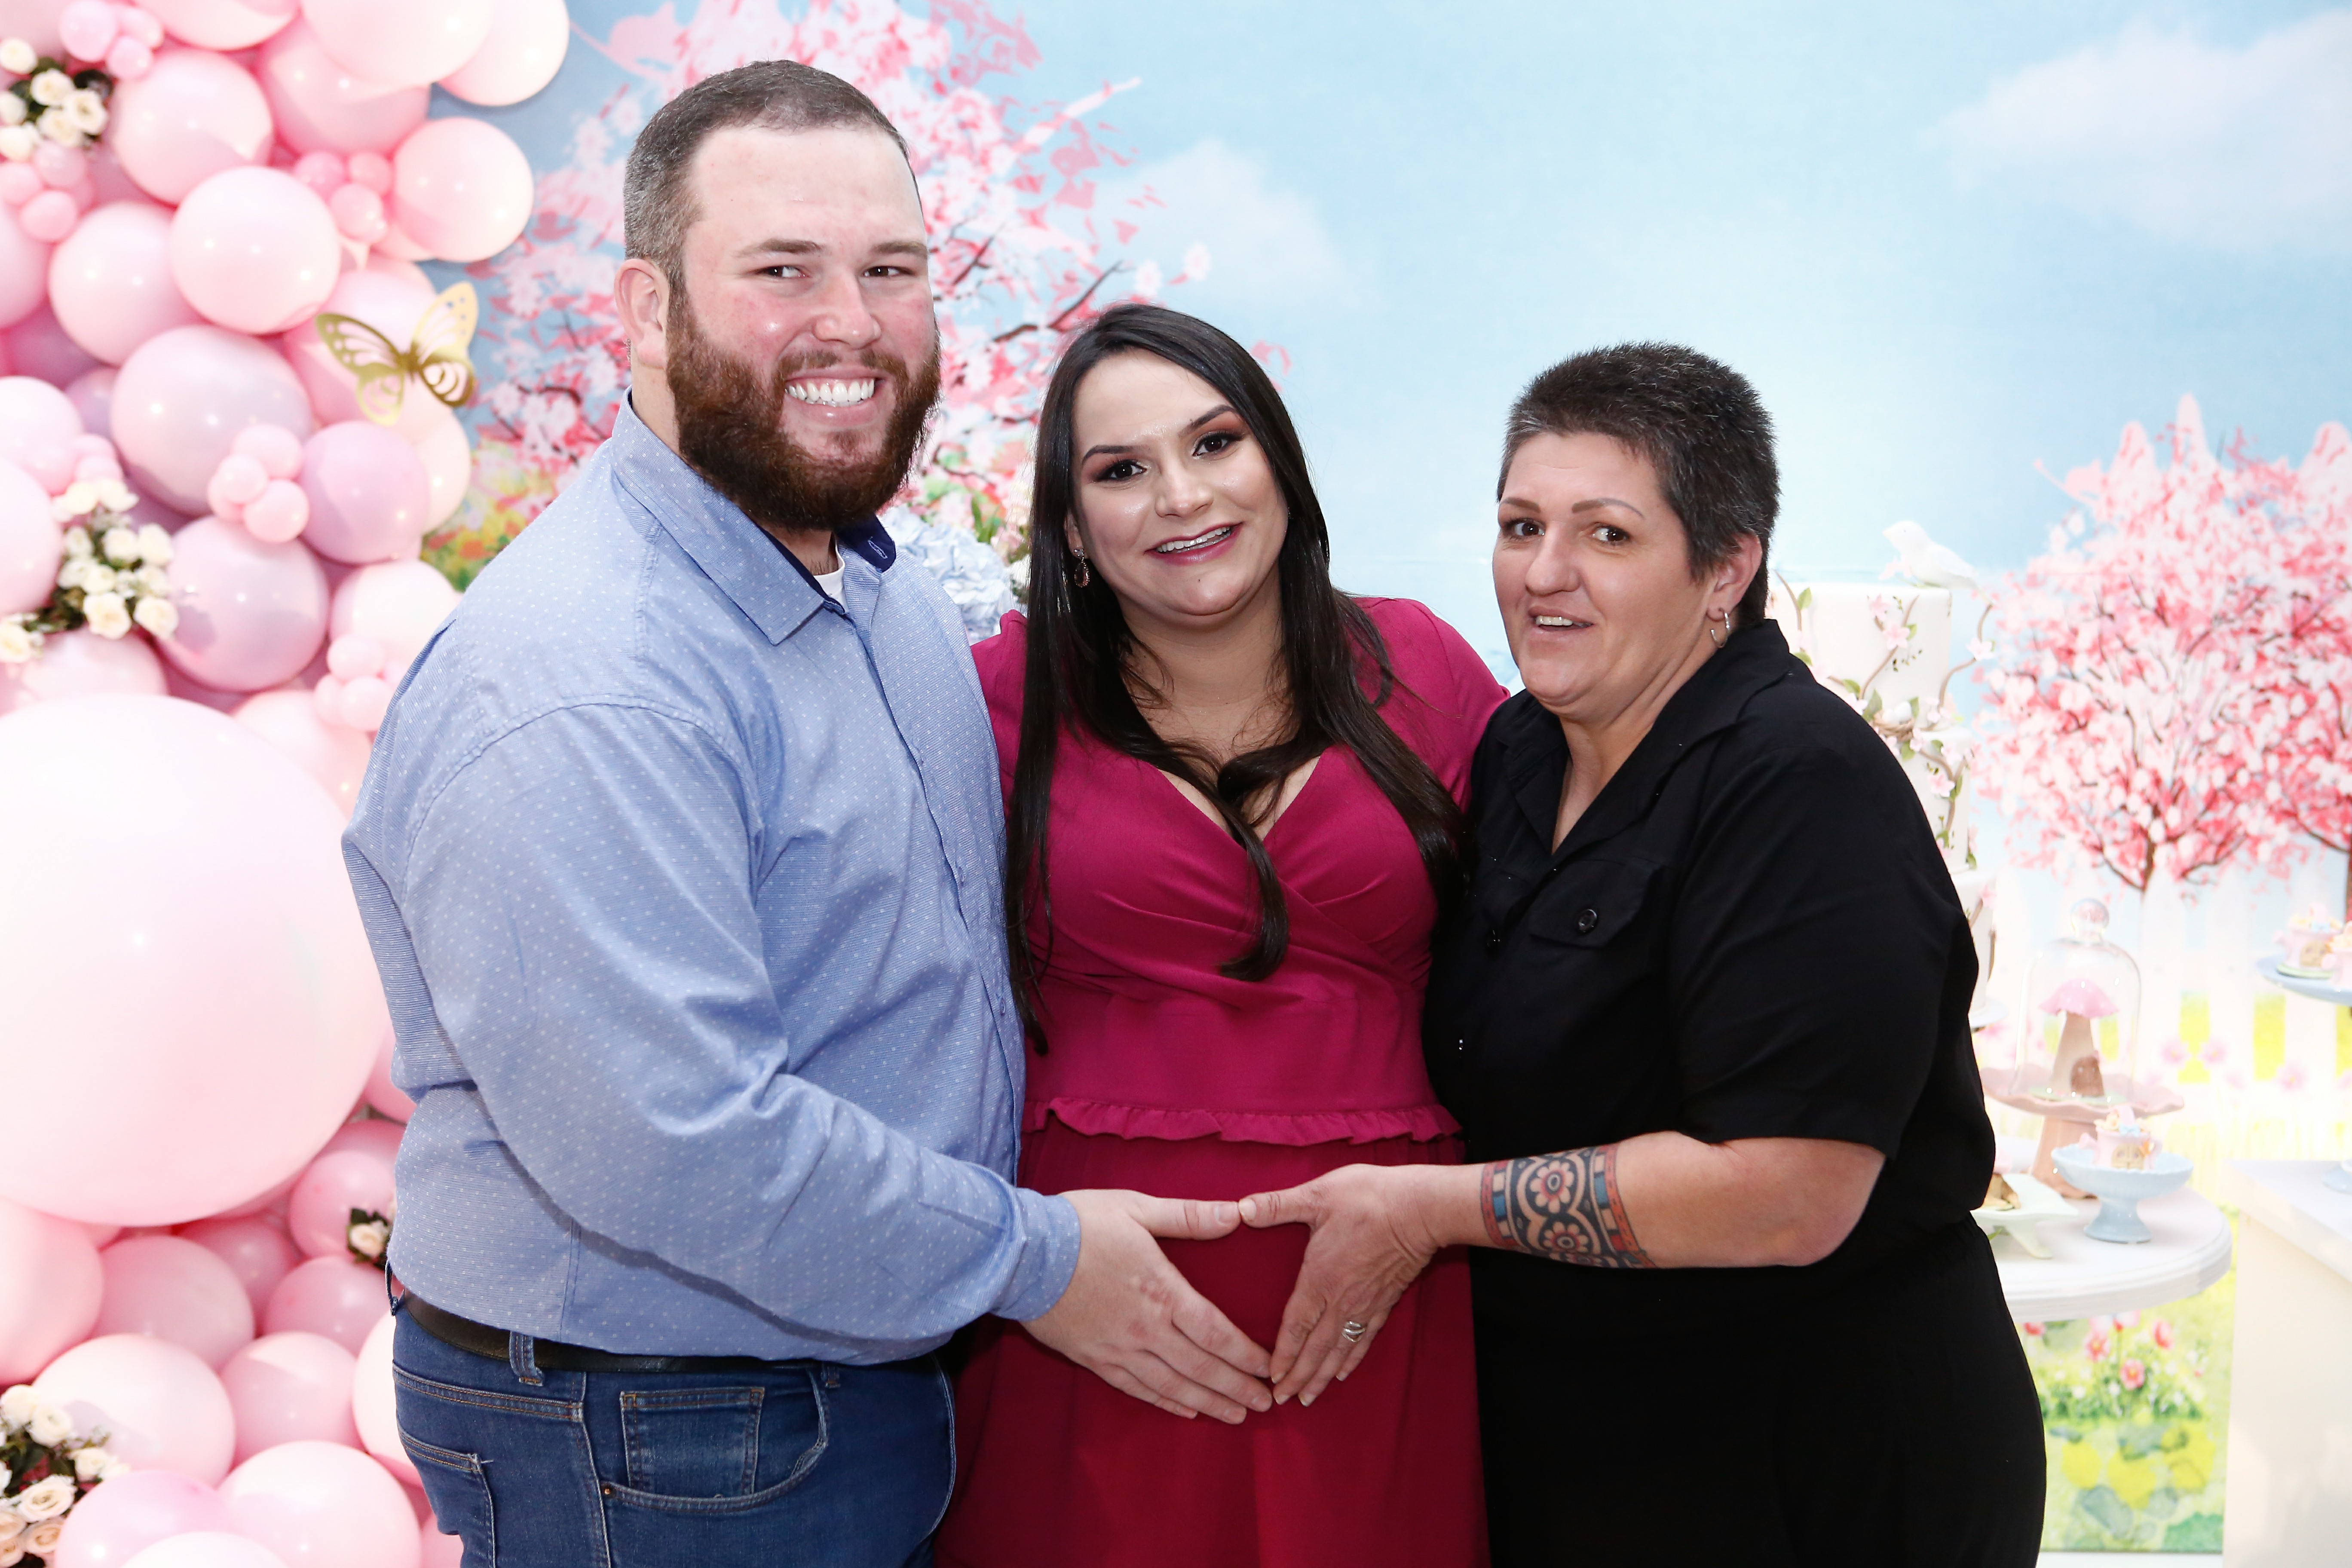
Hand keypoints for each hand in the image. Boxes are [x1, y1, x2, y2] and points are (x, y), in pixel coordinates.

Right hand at [1021, 1189, 1274, 1422]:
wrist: (1018, 1251)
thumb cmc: (1079, 1223)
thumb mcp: (1137, 1207)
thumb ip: (1189, 1216)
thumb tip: (1236, 1214)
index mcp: (1161, 1290)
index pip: (1215, 1332)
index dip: (1246, 1355)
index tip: (1269, 1367)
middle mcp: (1144, 1327)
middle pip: (1200, 1367)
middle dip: (1236, 1387)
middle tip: (1265, 1403)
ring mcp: (1117, 1348)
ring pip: (1171, 1385)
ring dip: (1207, 1402)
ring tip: (1235, 1416)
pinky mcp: (1092, 1358)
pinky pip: (1136, 1388)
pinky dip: (1165, 1402)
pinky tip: (1185, 1410)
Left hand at [1240, 1164, 1465, 1406]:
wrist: (1421, 1209)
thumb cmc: (1368, 1199)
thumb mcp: (1316, 1195)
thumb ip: (1276, 1205)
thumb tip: (1240, 1208)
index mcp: (1319, 1279)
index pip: (1295, 1327)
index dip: (1282, 1355)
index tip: (1271, 1379)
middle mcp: (1341, 1300)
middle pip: (1315, 1349)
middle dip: (1298, 1377)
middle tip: (1281, 1401)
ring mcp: (1365, 1305)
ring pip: (1339, 1351)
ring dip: (1321, 1376)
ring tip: (1308, 1398)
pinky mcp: (1385, 1302)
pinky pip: (1364, 1339)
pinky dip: (1352, 1359)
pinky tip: (1343, 1371)